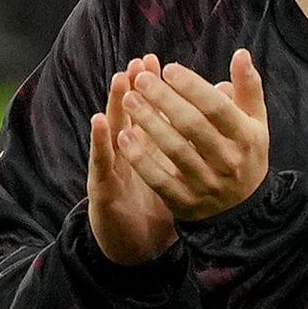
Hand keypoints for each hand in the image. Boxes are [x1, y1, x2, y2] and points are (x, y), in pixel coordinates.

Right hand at [84, 63, 176, 265]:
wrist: (133, 247)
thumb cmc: (152, 207)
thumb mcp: (172, 174)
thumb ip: (185, 146)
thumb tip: (208, 118)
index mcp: (141, 149)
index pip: (147, 112)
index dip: (152, 88)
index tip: (157, 62)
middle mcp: (123, 154)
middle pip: (126, 114)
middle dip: (132, 87)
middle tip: (137, 60)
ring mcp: (110, 169)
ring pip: (110, 132)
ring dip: (112, 104)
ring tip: (118, 78)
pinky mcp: (101, 189)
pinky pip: (101, 162)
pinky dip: (100, 141)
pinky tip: (99, 122)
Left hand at [112, 50, 272, 222]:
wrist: (244, 209)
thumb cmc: (245, 153)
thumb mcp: (254, 122)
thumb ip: (248, 88)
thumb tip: (240, 53)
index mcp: (246, 136)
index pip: (216, 107)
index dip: (191, 86)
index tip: (168, 68)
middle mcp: (227, 160)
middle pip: (192, 125)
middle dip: (164, 99)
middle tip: (141, 79)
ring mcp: (206, 183)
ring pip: (173, 149)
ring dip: (148, 122)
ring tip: (129, 100)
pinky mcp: (186, 202)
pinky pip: (159, 179)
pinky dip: (141, 157)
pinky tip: (124, 136)